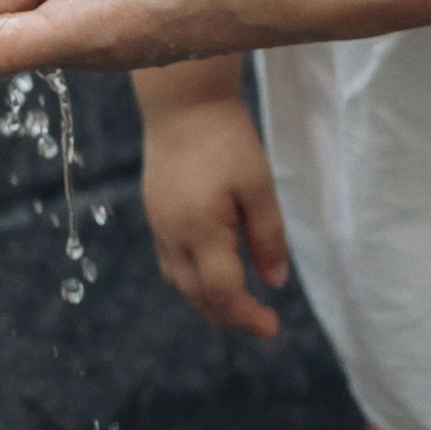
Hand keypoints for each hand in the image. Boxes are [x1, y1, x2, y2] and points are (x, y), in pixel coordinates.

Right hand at [140, 93, 289, 340]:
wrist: (182, 102)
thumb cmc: (226, 138)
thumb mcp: (258, 185)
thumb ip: (268, 236)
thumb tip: (275, 282)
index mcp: (199, 231)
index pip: (222, 292)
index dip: (248, 317)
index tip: (273, 327)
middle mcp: (172, 236)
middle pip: (197, 296)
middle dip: (229, 316)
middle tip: (262, 323)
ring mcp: (159, 226)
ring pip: (179, 283)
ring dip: (208, 302)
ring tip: (238, 306)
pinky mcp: (155, 213)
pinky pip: (171, 263)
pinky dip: (192, 281)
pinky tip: (213, 275)